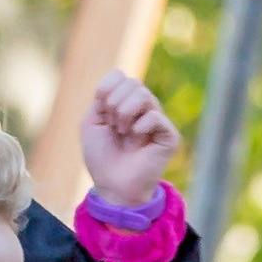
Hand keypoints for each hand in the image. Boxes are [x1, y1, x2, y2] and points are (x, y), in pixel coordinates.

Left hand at [81, 72, 181, 210]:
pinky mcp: (169, 135)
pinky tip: (137, 142)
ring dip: (124, 114)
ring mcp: (158, 121)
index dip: (106, 88)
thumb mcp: (92, 122)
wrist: (113, 186)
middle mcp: (144, 108)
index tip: (101, 111)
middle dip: (114, 103)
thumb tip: (121, 80)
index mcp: (125, 103)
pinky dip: (139, 128)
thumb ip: (102, 97)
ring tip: (123, 133)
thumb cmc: (102, 157)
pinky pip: (154, 117)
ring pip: (143, 95)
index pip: (120, 75)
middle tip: (113, 126)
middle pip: (132, 82)